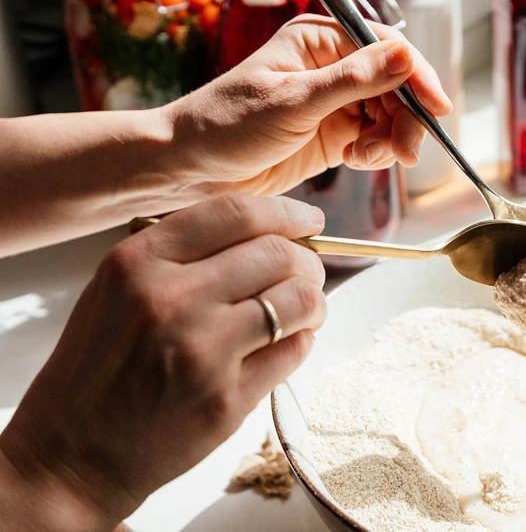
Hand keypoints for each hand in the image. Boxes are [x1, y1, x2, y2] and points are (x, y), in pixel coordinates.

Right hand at [0, 195, 325, 530]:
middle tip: (307, 273)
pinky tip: (287, 342)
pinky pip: (295, 350)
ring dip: (313, 301)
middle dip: (306, 261)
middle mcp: (170, 300)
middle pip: (277, 254)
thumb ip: (183, 254)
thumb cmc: (99, 367)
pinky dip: (302, 340)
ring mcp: (201, 351)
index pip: (235, 213)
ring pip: (299, 300)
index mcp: (138, 263)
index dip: (285, 212)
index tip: (308, 220)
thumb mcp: (118, 288)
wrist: (71, 453)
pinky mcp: (227, 399)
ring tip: (304, 310)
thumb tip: (268, 232)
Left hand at [167, 14, 451, 197]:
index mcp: (320, 40)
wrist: (190, 169)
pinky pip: (375, 139)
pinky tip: (356, 161)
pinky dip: (376, 153)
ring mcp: (335, 102)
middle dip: (406, 119)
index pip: (387, 50)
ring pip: (390, 116)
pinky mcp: (335, 135)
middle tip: (405, 153)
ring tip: (367, 160)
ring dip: (391, 140)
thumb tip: (405, 57)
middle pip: (396, 86)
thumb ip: (353, 81)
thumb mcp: (293, 101)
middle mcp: (333, 66)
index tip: (437, 109)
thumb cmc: (227, 125)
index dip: (417, 78)